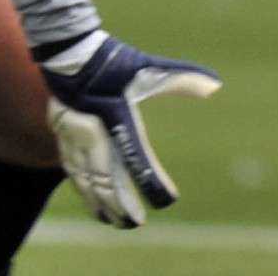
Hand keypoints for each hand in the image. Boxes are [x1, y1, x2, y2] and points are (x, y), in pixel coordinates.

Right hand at [42, 32, 220, 227]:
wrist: (67, 53)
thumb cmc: (113, 61)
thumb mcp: (149, 69)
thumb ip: (183, 79)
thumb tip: (216, 85)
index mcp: (117, 118)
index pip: (138, 159)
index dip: (152, 182)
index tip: (168, 200)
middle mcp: (93, 133)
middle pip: (106, 180)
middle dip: (120, 205)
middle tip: (135, 224)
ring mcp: (74, 137)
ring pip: (85, 180)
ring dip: (99, 202)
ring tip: (111, 220)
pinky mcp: (62, 137)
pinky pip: (71, 171)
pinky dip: (82, 189)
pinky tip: (90, 200)